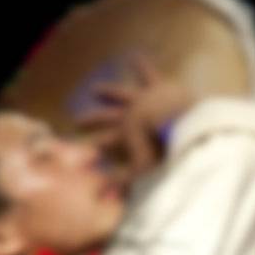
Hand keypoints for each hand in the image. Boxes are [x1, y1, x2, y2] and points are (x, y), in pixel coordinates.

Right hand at [74, 53, 195, 179]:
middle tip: (76, 120)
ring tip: (95, 89)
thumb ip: (123, 183)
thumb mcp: (143, 170)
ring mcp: (142, 98)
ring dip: (108, 91)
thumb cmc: (164, 149)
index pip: (106, 142)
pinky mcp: (159, 87)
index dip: (94, 147)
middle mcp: (129, 113)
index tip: (80, 151)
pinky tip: (134, 55)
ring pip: (121, 93)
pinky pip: (148, 74)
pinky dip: (141, 65)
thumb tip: (102, 199)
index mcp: (127, 134)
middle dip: (91, 120)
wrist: (178, 122)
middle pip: (106, 116)